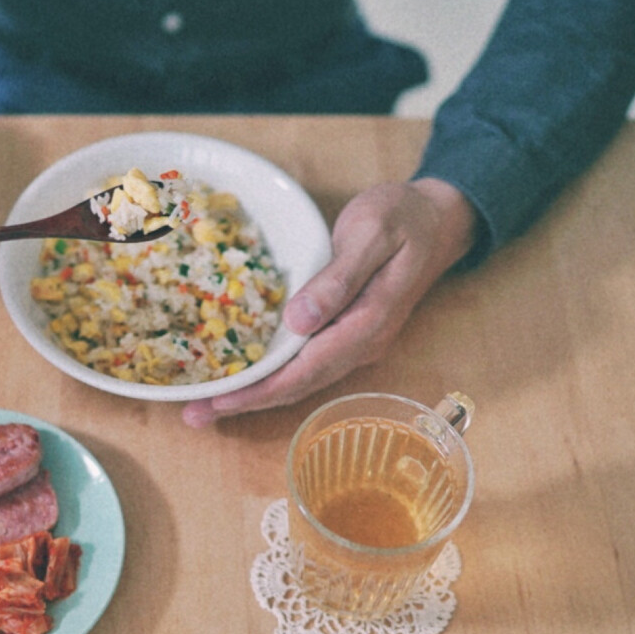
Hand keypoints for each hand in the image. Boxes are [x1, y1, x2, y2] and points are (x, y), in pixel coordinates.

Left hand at [182, 178, 476, 425]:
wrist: (440, 220)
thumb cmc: (404, 218)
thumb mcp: (373, 233)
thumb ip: (339, 278)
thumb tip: (300, 321)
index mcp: (367, 323)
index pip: (306, 371)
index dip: (260, 390)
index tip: (219, 402)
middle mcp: (361, 344)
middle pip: (298, 386)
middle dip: (246, 403)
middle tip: (194, 416)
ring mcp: (355, 343)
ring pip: (299, 380)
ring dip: (254, 395)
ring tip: (207, 406)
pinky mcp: (346, 334)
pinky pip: (304, 365)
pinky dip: (270, 376)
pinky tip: (242, 378)